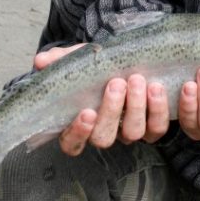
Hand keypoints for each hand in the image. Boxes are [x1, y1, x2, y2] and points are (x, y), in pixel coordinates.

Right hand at [34, 46, 170, 156]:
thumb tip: (40, 61)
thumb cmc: (98, 65)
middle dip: (112, 111)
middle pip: (104, 138)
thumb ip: (60, 60)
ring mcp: (128, 131)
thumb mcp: (78, 59)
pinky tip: (158, 87)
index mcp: (80, 122)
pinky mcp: (152, 127)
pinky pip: (157, 128)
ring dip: (136, 107)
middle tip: (116, 84)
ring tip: (137, 80)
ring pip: (132, 133)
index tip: (86, 111)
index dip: (78, 133)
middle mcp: (103, 131)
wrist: (129, 57)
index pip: (72, 143)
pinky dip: (159, 109)